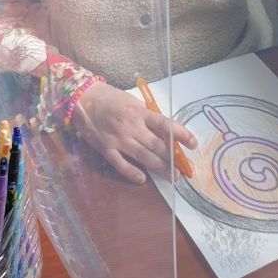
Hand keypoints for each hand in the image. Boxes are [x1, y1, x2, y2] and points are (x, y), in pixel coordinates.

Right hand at [73, 82, 197, 184]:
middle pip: (157, 145)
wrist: (84, 98)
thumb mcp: (133, 102)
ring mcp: (118, 138)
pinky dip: (131, 172)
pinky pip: (120, 163)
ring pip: (143, 156)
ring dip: (159, 168)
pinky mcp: (105, 148)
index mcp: (140, 113)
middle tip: (184, 170)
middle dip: (173, 159)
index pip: (166, 124)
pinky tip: (142, 179)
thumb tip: (163, 132)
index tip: (193, 144)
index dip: (181, 135)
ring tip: (172, 176)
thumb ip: (147, 117)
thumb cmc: (111, 98)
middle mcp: (132, 126)